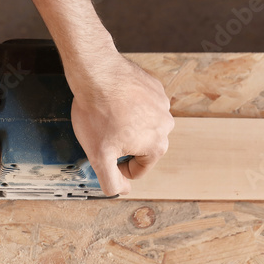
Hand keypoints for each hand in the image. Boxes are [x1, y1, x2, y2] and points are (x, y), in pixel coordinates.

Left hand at [67, 55, 173, 195]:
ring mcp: (163, 103)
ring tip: (109, 118)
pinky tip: (115, 103)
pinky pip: (144, 105)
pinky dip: (131, 108)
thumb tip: (122, 191)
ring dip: (128, 126)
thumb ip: (111, 180)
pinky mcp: (155, 87)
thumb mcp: (99, 157)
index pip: (139, 169)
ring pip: (144, 126)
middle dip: (123, 145)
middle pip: (143, 147)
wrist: (97, 72)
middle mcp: (166, 125)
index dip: (118, 168)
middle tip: (104, 134)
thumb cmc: (98, 114)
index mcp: (157, 146)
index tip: (105, 156)